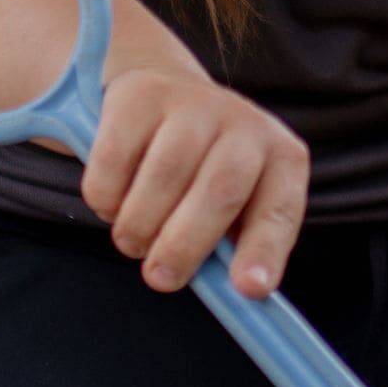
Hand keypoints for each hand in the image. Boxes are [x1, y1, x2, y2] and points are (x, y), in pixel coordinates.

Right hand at [80, 45, 309, 299]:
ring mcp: (193, 103)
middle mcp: (244, 123)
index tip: (247, 289)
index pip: (280, 210)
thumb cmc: (204, 170)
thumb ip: (231, 246)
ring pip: (162, 180)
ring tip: (134, 241)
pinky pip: (114, 164)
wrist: (163, 89)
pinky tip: (115, 202)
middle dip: (185, 246)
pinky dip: (106, 200)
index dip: (264, 251)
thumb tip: (230, 296)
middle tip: (160, 278)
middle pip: (219, 192)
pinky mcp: (140, 97)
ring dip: (139, 227)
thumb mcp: (233, 204)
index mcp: (281, 158)